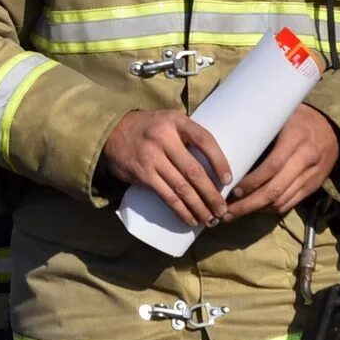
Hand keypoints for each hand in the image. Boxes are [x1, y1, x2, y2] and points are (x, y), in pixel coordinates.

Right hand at [100, 109, 232, 227]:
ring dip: (199, 207)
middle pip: (194, 171)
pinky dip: (181, 210)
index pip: (204, 140)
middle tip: (222, 210)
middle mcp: (164, 138)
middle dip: (211, 194)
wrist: (112, 132)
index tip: (228, 180)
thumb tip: (215, 164)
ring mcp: (152, 157)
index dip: (219, 161)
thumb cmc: (148, 128)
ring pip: (182, 188)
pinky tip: (190, 219)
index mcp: (176, 121)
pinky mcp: (143, 174)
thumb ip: (188, 134)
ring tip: (210, 219)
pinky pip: (167, 196)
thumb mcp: (168, 120)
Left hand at [224, 104, 339, 218]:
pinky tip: (256, 209)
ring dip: (257, 210)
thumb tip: (231, 146)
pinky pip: (290, 203)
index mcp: (295, 139)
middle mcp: (305, 160)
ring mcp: (311, 176)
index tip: (234, 190)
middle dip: (249, 204)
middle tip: (226, 213)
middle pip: (275, 189)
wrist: (332, 128)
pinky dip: (271, 209)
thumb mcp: (281, 117)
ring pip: (282, 200)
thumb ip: (262, 132)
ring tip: (236, 214)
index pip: (272, 166)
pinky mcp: (314, 186)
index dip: (252, 182)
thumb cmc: (298, 119)